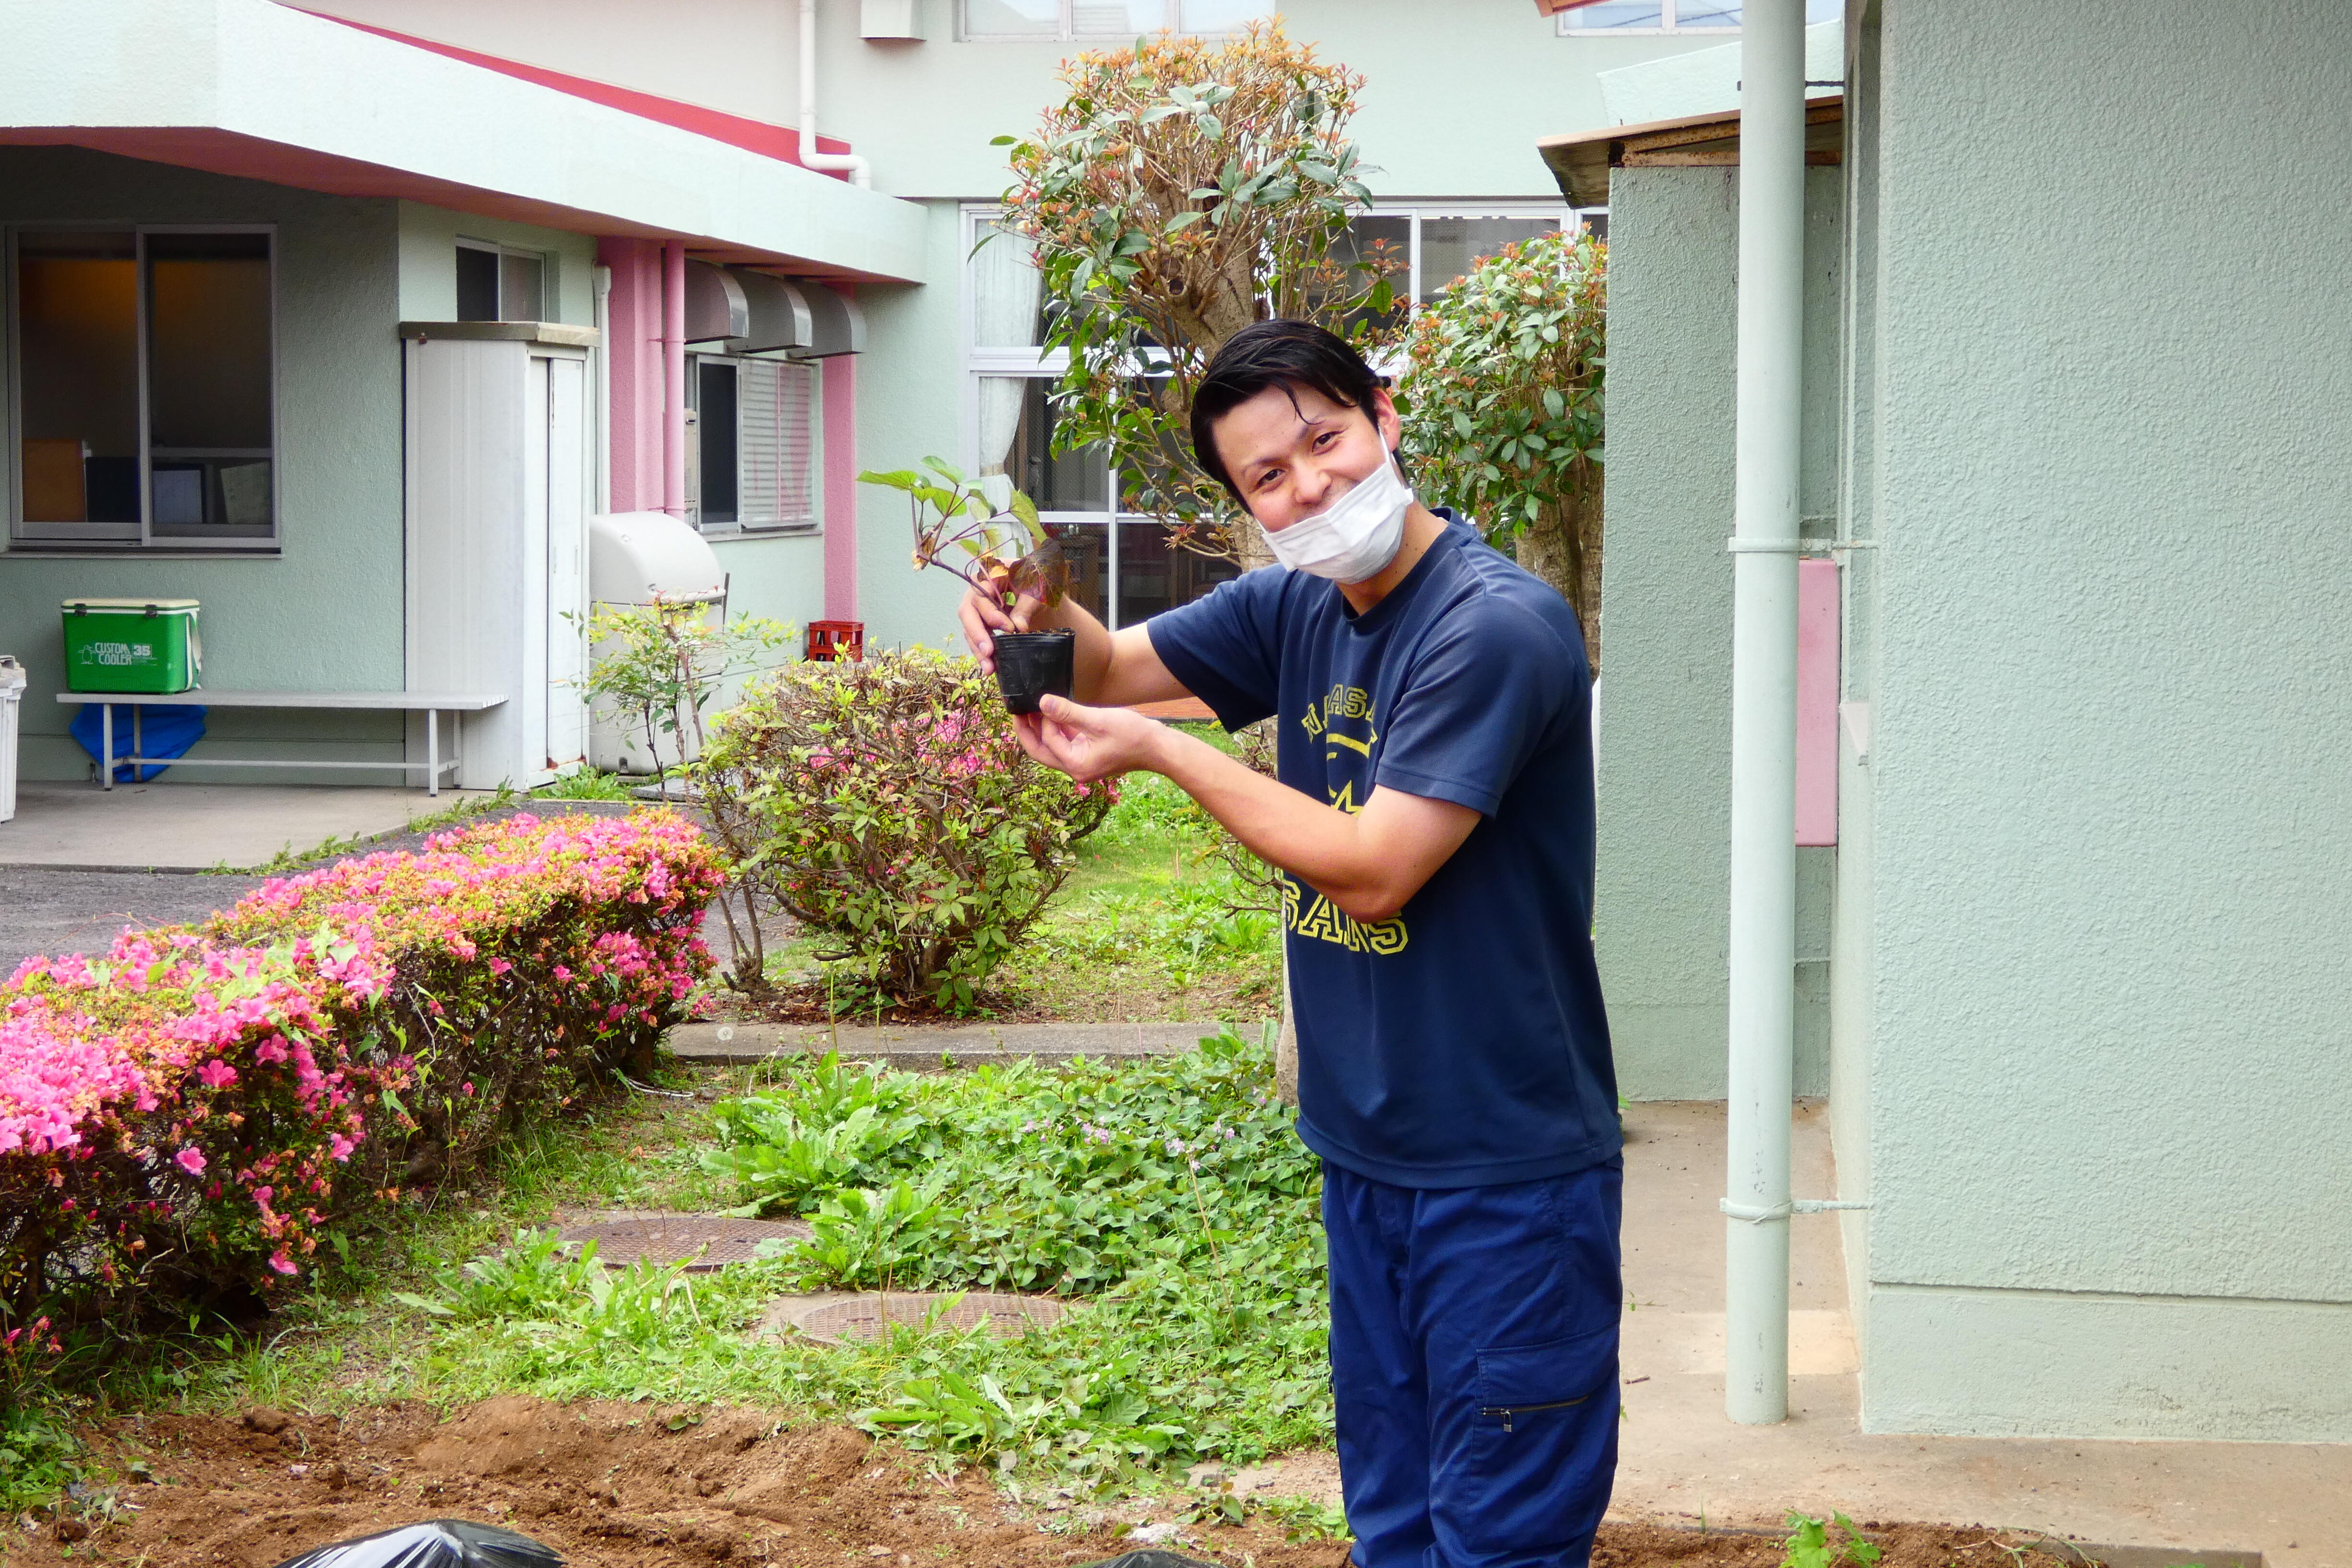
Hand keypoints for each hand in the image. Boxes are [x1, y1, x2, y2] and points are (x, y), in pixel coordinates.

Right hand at [957, 584, 1050, 674]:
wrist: (1042, 591)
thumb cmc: (1039, 583)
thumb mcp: (1037, 591)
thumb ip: (1027, 606)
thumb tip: (1018, 628)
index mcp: (989, 574)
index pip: (980, 595)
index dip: (991, 614)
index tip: (1010, 629)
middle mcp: (978, 590)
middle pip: (968, 612)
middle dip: (977, 634)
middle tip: (988, 653)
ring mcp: (979, 607)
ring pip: (970, 628)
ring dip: (978, 649)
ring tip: (989, 669)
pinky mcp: (983, 622)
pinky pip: (978, 637)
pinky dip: (983, 651)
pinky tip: (990, 667)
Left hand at [1012, 695, 1166, 784]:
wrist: (1158, 747)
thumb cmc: (1133, 736)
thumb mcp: (1098, 720)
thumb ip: (1068, 712)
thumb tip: (1042, 702)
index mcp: (1076, 765)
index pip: (1047, 742)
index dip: (1041, 721)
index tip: (1038, 700)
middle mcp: (1076, 768)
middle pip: (1041, 751)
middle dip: (1027, 731)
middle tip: (1016, 710)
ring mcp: (1082, 763)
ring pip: (1052, 747)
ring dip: (1042, 729)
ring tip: (1031, 708)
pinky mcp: (1088, 755)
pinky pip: (1065, 743)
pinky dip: (1057, 729)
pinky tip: (1053, 713)